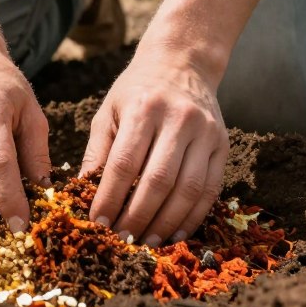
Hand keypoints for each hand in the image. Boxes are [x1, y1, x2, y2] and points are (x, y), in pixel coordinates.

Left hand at [79, 56, 228, 246]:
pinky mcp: (223, 144)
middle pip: (159, 180)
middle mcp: (178, 119)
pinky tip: (175, 233)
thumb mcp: (108, 112)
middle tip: (122, 241)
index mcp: (143, 108)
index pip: (124, 163)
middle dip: (138, 216)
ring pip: (188, 189)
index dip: (110, 197)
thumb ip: (97, 153)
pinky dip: (193, 216)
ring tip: (147, 243)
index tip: (98, 223)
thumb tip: (82, 195)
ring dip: (166, 222)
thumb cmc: (136, 92)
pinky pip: (211, 189)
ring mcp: (205, 132)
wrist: (181, 63)